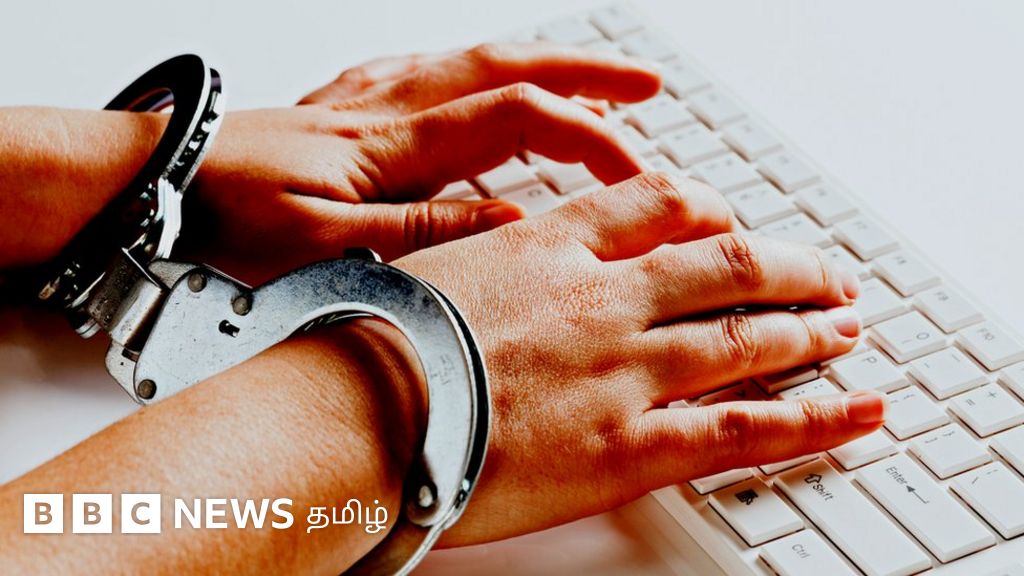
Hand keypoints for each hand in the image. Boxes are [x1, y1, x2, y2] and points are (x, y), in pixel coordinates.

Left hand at [184, 43, 660, 281]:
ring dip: (546, 65)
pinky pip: (434, 69)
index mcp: (393, 141)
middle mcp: (390, 105)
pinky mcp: (350, 103)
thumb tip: (512, 228)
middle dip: (589, 73)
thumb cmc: (229, 216)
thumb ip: (425, 232)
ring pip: (477, 61)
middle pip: (510, 67)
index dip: (587, 136)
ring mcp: (370, 97)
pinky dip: (482, 70)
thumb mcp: (328, 245)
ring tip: (594, 81)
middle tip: (647, 86)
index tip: (635, 169)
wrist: (160, 180)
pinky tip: (488, 81)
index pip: (518, 116)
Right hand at [393, 172, 877, 545]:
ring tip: (846, 329)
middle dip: (788, 266)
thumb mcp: (431, 267)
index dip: (711, 213)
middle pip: (726, 262)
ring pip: (748, 336)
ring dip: (809, 330)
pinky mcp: (629, 446)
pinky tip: (855, 410)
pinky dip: (813, 419)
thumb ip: (488, 256)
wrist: (352, 411)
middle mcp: (603, 297)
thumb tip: (503, 251)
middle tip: (821, 274)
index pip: (658, 205)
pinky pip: (744, 429)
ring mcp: (624, 369)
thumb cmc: (371, 342)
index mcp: (550, 246)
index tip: (732, 223)